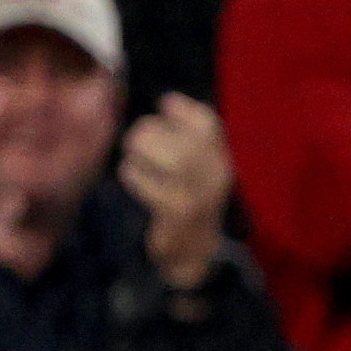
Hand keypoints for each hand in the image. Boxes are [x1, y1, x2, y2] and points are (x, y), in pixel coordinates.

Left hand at [122, 92, 233, 292]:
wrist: (192, 250)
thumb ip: (183, 133)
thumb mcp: (192, 165)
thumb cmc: (185, 198)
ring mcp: (199, 195)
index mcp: (219, 157)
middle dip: (153, 131)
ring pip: (176, 160)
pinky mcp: (178, 212)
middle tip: (136, 139)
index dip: (185, 109)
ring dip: (142, 152)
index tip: (165, 103)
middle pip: (188, 140)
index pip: (209, 124)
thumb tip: (168, 100)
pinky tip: (131, 175)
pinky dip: (134, 175)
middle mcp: (216, 174)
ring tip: (131, 157)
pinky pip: (152, 186)